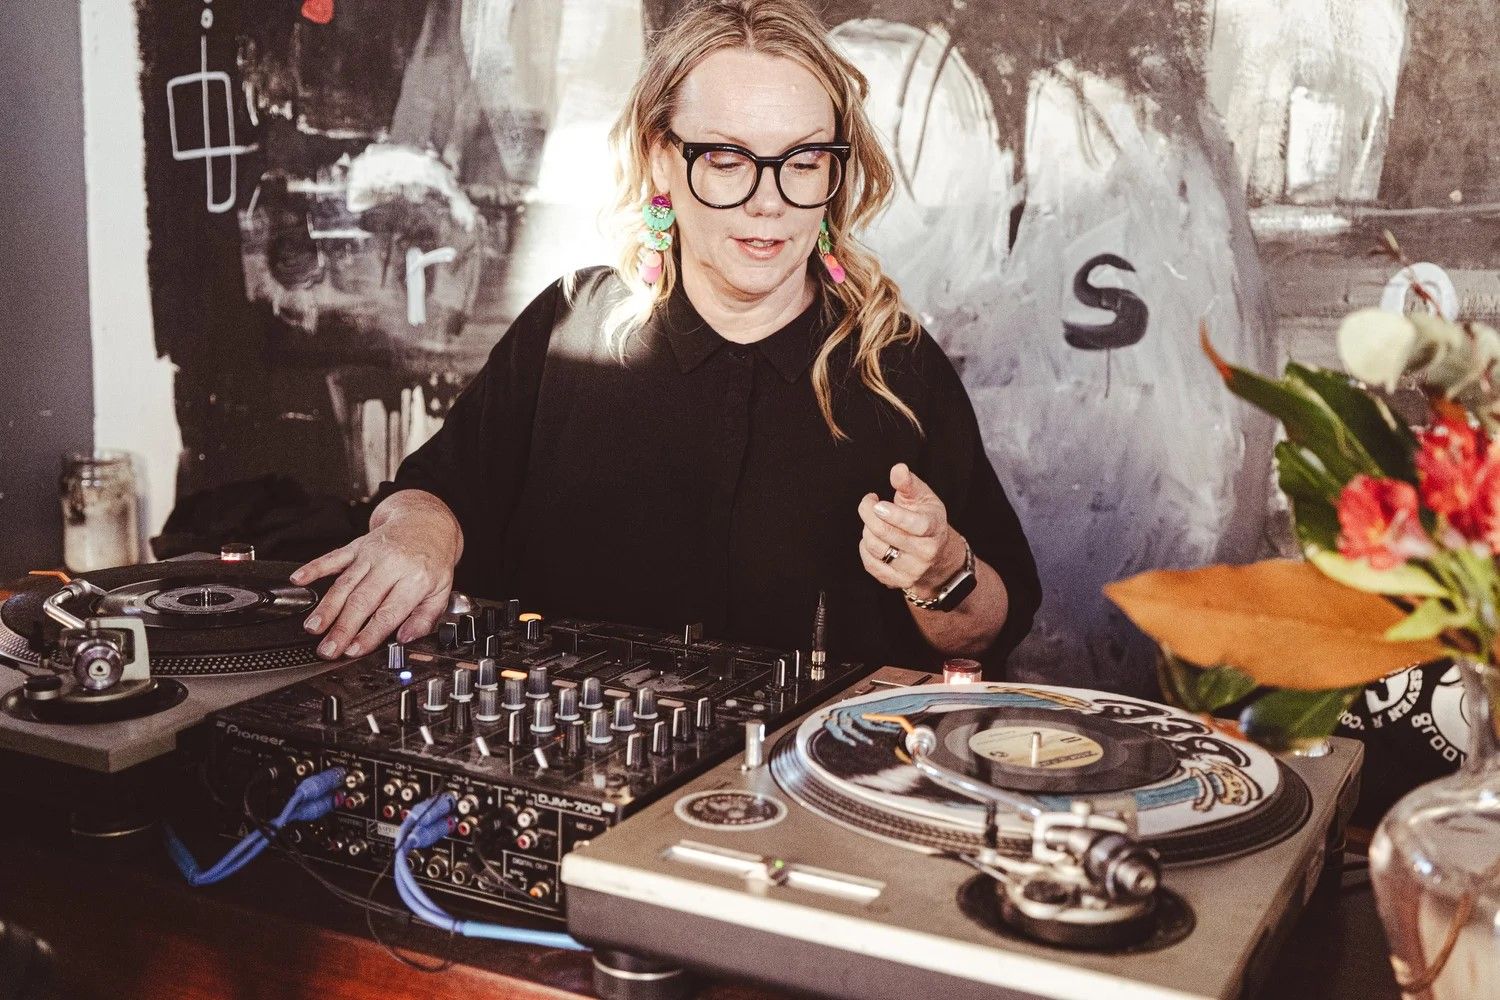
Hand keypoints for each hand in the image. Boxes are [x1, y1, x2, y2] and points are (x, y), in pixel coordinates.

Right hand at [291, 495, 460, 658]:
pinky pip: (333, 557)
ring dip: (326, 608)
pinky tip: (299, 579)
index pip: (388, 612)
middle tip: (328, 648)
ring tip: (313, 628)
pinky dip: (314, 568)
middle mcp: (392, 565)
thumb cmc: (432, 561)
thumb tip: (405, 639)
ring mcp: (372, 554)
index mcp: (415, 579)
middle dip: (342, 628)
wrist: (426, 522)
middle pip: (362, 601)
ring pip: (344, 584)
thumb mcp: (442, 591)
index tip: (354, 650)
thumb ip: (424, 618)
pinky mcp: (357, 546)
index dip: (369, 634)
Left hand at [858, 463, 965, 598]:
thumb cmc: (926, 518)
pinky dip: (865, 548)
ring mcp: (912, 569)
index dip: (892, 514)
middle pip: (886, 534)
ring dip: (867, 530)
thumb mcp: (923, 497)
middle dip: (869, 514)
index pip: (914, 524)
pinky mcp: (898, 581)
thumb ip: (908, 483)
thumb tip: (898, 469)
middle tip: (868, 502)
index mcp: (934, 528)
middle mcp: (926, 552)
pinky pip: (870, 564)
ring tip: (873, 520)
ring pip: (875, 548)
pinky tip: (870, 537)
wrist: (937, 553)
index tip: (876, 502)